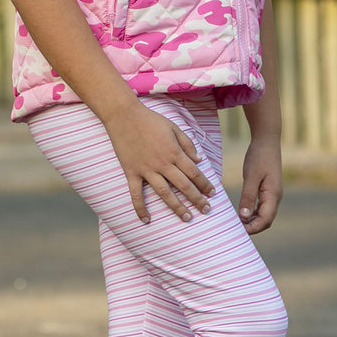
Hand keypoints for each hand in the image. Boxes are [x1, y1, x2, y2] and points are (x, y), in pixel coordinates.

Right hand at [103, 102, 215, 223]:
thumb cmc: (150, 120)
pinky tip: (146, 220)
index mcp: (174, 152)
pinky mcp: (131, 172)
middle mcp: (162, 163)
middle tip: (206, 210)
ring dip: (176, 207)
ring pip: (164, 193)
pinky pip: (136, 194)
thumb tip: (199, 159)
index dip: (205, 184)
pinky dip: (140, 208)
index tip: (212, 194)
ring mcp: (146, 169)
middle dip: (197, 199)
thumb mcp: (174, 127)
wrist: (124, 116)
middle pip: (183, 186)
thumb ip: (187, 144)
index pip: (194, 172)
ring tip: (186, 218)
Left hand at [239, 135, 282, 234]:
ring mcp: (273, 193)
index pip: (265, 220)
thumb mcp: (251, 176)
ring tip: (237, 222)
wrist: (267, 140)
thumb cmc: (259, 157)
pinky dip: (253, 213)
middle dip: (253, 227)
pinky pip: (262, 206)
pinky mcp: (269, 189)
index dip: (253, 228)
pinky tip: (242, 212)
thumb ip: (248, 196)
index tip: (239, 231)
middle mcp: (275, 197)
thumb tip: (243, 216)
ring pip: (265, 214)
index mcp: (273, 195)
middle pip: (266, 220)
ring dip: (253, 221)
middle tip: (235, 229)